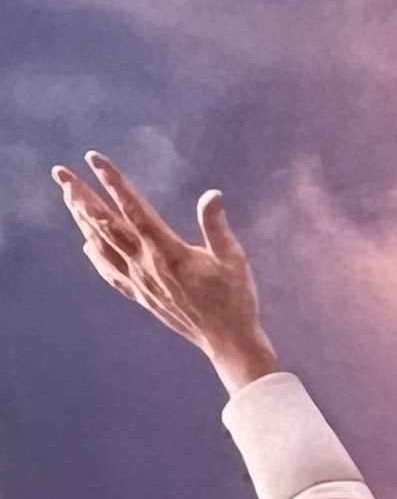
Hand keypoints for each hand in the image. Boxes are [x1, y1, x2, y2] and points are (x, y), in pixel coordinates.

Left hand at [54, 156, 276, 389]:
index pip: (133, 207)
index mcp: (166, 250)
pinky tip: (87, 246)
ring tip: (68, 198)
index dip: (113, 180)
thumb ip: (217, 226)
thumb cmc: (234, 298)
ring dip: (82, 219)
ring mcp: (139, 280)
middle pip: (104, 223)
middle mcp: (145, 263)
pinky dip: (95, 255)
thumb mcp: (233, 259)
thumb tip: (212, 195)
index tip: (95, 158)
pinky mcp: (140, 294)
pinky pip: (109, 272)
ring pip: (101, 244)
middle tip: (60, 173)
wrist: (226, 340)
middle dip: (80, 195)